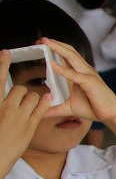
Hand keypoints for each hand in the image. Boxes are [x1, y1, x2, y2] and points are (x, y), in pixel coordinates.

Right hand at [0, 50, 51, 176]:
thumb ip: (0, 104)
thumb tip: (3, 99)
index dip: (2, 65)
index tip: (5, 52)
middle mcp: (5, 108)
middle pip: (20, 90)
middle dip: (21, 94)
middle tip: (18, 104)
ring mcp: (18, 117)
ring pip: (33, 97)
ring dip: (32, 100)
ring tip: (25, 111)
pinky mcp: (29, 126)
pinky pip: (41, 109)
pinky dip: (44, 103)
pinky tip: (47, 99)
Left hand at [37, 38, 115, 123]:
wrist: (111, 114)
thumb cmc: (94, 108)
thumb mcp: (70, 108)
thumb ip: (56, 109)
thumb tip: (42, 112)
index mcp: (81, 73)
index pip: (68, 56)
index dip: (56, 48)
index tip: (42, 44)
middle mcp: (85, 70)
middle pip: (69, 51)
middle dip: (54, 44)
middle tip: (41, 39)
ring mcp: (88, 74)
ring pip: (72, 56)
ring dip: (57, 48)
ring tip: (45, 43)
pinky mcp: (90, 82)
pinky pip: (74, 75)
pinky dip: (63, 69)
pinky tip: (52, 65)